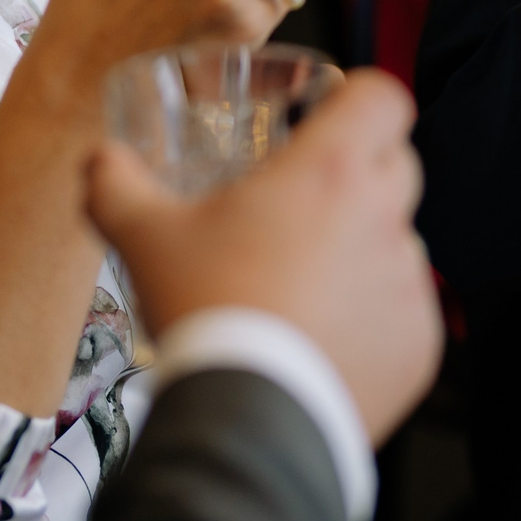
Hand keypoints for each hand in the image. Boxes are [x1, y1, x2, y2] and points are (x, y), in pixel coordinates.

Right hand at [86, 70, 440, 443]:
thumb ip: (116, 186)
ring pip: (398, 240)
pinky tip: (321, 339)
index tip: (330, 117)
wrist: (246, 424)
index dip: (359, 99)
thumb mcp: (143, 238)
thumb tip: (100, 160)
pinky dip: (373, 317)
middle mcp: (385, 216)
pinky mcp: (420, 341)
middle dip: (359, 171)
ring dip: (362, 249)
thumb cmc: (205, 312)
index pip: (383, 97)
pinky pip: (405, 309)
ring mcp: (409, 282)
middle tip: (304, 203)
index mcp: (332, 171)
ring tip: (302, 285)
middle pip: (396, 163)